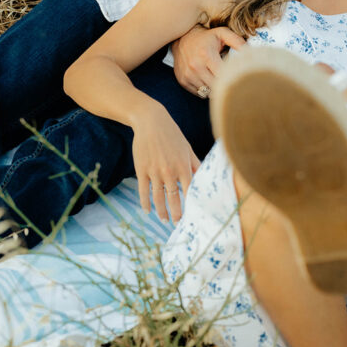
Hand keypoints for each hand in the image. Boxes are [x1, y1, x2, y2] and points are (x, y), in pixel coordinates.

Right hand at [131, 104, 200, 221]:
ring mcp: (154, 172)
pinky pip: (143, 191)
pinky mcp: (142, 170)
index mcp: (183, 166)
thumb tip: (204, 179)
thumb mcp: (187, 149)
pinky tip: (148, 211)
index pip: (190, 191)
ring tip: (165, 220)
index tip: (195, 215)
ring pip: (158, 198)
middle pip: (174, 198)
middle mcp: (169, 171)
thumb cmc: (172, 135)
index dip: (192, 205)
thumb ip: (195, 165)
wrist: (151, 122)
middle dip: (177, 214)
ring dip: (161, 212)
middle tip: (178, 224)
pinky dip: (145, 202)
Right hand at [172, 25, 245, 95]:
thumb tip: (249, 51)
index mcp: (206, 55)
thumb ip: (236, 41)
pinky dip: (205, 89)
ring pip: (207, 92)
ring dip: (215, 88)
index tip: (237, 75)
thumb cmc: (206, 37)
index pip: (224, 76)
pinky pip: (199, 93)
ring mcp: (188, 75)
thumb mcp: (222, 33)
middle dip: (224, 84)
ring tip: (218, 78)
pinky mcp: (183, 81)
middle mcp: (195, 66)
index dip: (232, 77)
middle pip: (216, 86)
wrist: (182, 38)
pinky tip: (208, 79)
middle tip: (229, 79)